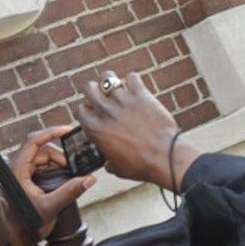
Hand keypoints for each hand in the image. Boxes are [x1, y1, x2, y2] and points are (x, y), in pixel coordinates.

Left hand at [7, 123, 92, 245]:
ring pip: (43, 157)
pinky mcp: (25, 178)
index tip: (68, 130)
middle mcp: (16, 167)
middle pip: (41, 149)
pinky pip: (42, 166)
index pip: (33, 141)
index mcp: (17, 169)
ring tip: (69, 178)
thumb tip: (89, 179)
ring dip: (58, 164)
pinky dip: (54, 170)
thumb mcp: (51, 207)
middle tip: (73, 169)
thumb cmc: (26, 223)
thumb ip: (70, 191)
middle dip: (60, 157)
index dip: (51, 132)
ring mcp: (20, 172)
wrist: (15, 236)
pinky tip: (63, 180)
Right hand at [75, 72, 204, 190]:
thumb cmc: (141, 165)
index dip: (88, 109)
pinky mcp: (140, 94)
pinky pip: (131, 77)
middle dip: (94, 89)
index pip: (80, 109)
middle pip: (88, 87)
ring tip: (119, 86)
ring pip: (108, 77)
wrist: (164, 157)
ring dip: (112, 81)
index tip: (95, 111)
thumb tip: (108, 163)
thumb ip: (108, 162)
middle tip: (103, 94)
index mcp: (95, 128)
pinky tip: (137, 87)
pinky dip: (133, 80)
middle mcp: (104, 111)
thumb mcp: (117, 168)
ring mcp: (121, 100)